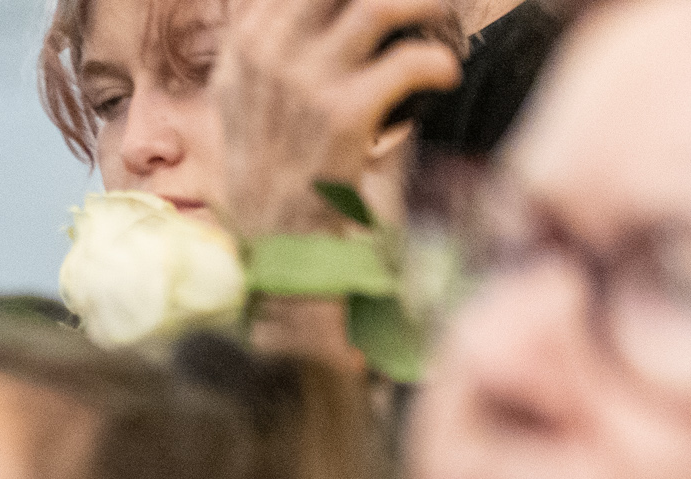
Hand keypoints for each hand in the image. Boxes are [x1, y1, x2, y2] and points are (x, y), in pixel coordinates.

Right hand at [214, 0, 464, 235]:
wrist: (278, 242)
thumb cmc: (275, 167)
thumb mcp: (245, 96)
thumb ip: (271, 42)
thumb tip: (319, 7)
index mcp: (246, 44)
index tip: (386, 7)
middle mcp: (267, 54)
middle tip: (422, 6)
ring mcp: (304, 83)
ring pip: (381, 3)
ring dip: (429, 7)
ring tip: (444, 25)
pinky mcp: (342, 114)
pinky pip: (411, 60)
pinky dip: (441, 63)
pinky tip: (444, 77)